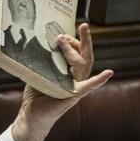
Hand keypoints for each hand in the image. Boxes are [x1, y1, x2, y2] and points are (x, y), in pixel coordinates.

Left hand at [11, 23, 113, 140]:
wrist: (31, 115)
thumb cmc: (37, 94)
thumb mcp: (40, 72)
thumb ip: (45, 59)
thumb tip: (42, 41)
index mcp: (70, 73)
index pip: (79, 53)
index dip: (75, 41)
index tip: (67, 31)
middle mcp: (76, 79)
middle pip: (85, 56)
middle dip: (85, 39)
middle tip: (82, 25)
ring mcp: (76, 87)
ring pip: (81, 65)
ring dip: (73, 50)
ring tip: (62, 39)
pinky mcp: (72, 96)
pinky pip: (87, 87)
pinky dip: (98, 80)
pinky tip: (108, 73)